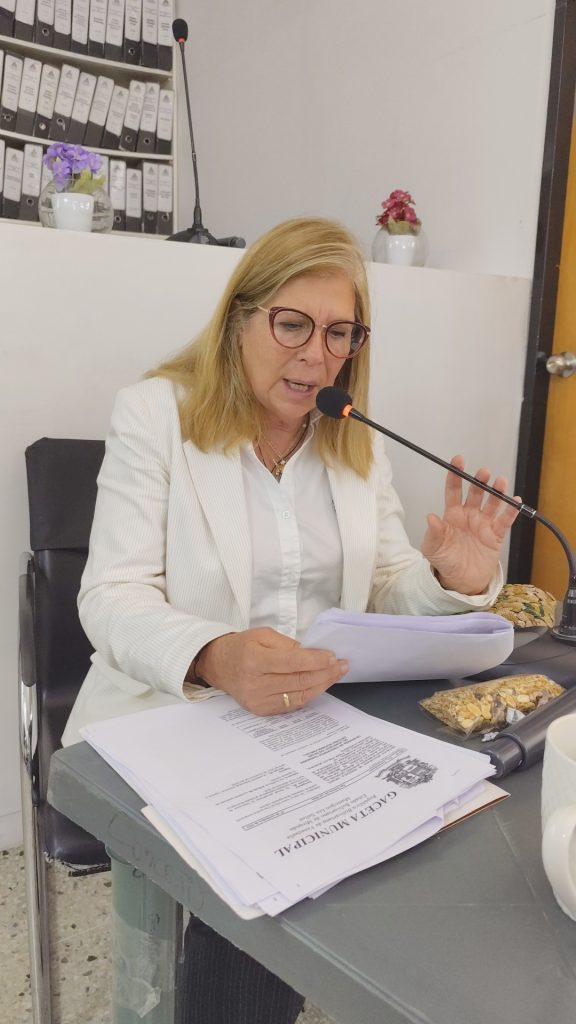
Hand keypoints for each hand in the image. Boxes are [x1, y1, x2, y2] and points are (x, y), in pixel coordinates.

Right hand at [195, 627, 348, 714]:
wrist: (218, 665)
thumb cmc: (242, 646)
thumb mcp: (262, 634)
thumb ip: (288, 644)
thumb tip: (313, 654)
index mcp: (254, 659)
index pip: (292, 662)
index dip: (316, 660)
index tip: (332, 656)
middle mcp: (255, 683)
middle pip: (299, 680)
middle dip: (325, 673)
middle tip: (341, 665)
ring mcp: (258, 700)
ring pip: (299, 695)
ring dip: (322, 685)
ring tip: (335, 674)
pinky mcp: (261, 710)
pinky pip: (292, 704)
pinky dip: (309, 694)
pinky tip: (319, 685)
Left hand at [420, 455, 519, 595]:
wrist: (460, 581)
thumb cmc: (444, 561)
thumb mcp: (433, 548)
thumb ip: (433, 532)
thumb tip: (430, 517)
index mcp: (452, 515)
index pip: (454, 490)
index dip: (456, 475)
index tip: (458, 460)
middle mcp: (469, 516)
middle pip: (476, 493)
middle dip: (480, 481)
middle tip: (484, 472)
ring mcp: (483, 524)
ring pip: (492, 503)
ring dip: (497, 492)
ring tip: (501, 482)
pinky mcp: (495, 535)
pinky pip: (505, 520)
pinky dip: (511, 511)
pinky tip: (515, 501)